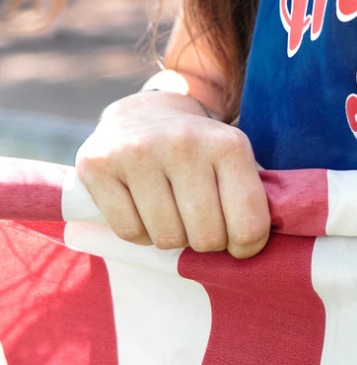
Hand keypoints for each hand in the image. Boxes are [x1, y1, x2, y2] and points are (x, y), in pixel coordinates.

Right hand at [75, 91, 269, 257]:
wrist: (146, 113)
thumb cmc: (199, 151)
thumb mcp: (234, 162)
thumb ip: (248, 201)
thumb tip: (249, 251)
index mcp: (228, 145)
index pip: (248, 223)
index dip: (247, 246)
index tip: (240, 244)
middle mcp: (184, 144)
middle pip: (206, 236)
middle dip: (207, 242)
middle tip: (201, 225)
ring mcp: (138, 153)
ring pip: (166, 238)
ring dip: (172, 238)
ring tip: (173, 214)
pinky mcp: (98, 165)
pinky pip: (129, 232)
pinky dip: (140, 234)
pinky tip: (144, 211)